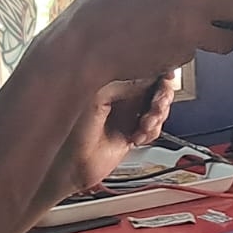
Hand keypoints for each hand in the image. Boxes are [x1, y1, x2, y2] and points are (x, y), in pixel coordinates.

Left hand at [39, 75, 175, 203]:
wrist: (68, 166)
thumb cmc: (68, 131)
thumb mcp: (99, 98)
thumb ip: (125, 84)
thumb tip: (150, 76)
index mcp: (109, 78)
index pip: (141, 66)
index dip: (157, 71)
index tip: (165, 77)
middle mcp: (119, 94)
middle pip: (156, 86)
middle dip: (161, 96)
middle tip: (156, 106)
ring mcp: (126, 113)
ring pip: (159, 107)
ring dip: (156, 116)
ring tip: (144, 125)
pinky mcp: (132, 132)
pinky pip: (155, 128)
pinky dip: (152, 131)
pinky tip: (138, 136)